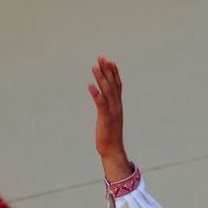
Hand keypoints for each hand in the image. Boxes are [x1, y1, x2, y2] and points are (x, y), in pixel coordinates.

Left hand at [88, 56, 130, 180]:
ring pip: (107, 91)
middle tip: (101, 57)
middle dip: (107, 70)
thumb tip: (104, 101)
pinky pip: (101, 103)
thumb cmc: (110, 135)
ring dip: (101, 78)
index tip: (109, 60)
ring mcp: (112, 112)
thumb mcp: (110, 119)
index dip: (113, 72)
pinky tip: (90, 85)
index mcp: (118, 105)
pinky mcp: (106, 118)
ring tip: (94, 67)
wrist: (112, 150)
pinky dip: (95, 93)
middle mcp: (117, 106)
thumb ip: (108, 108)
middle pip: (112, 84)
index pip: (117, 85)